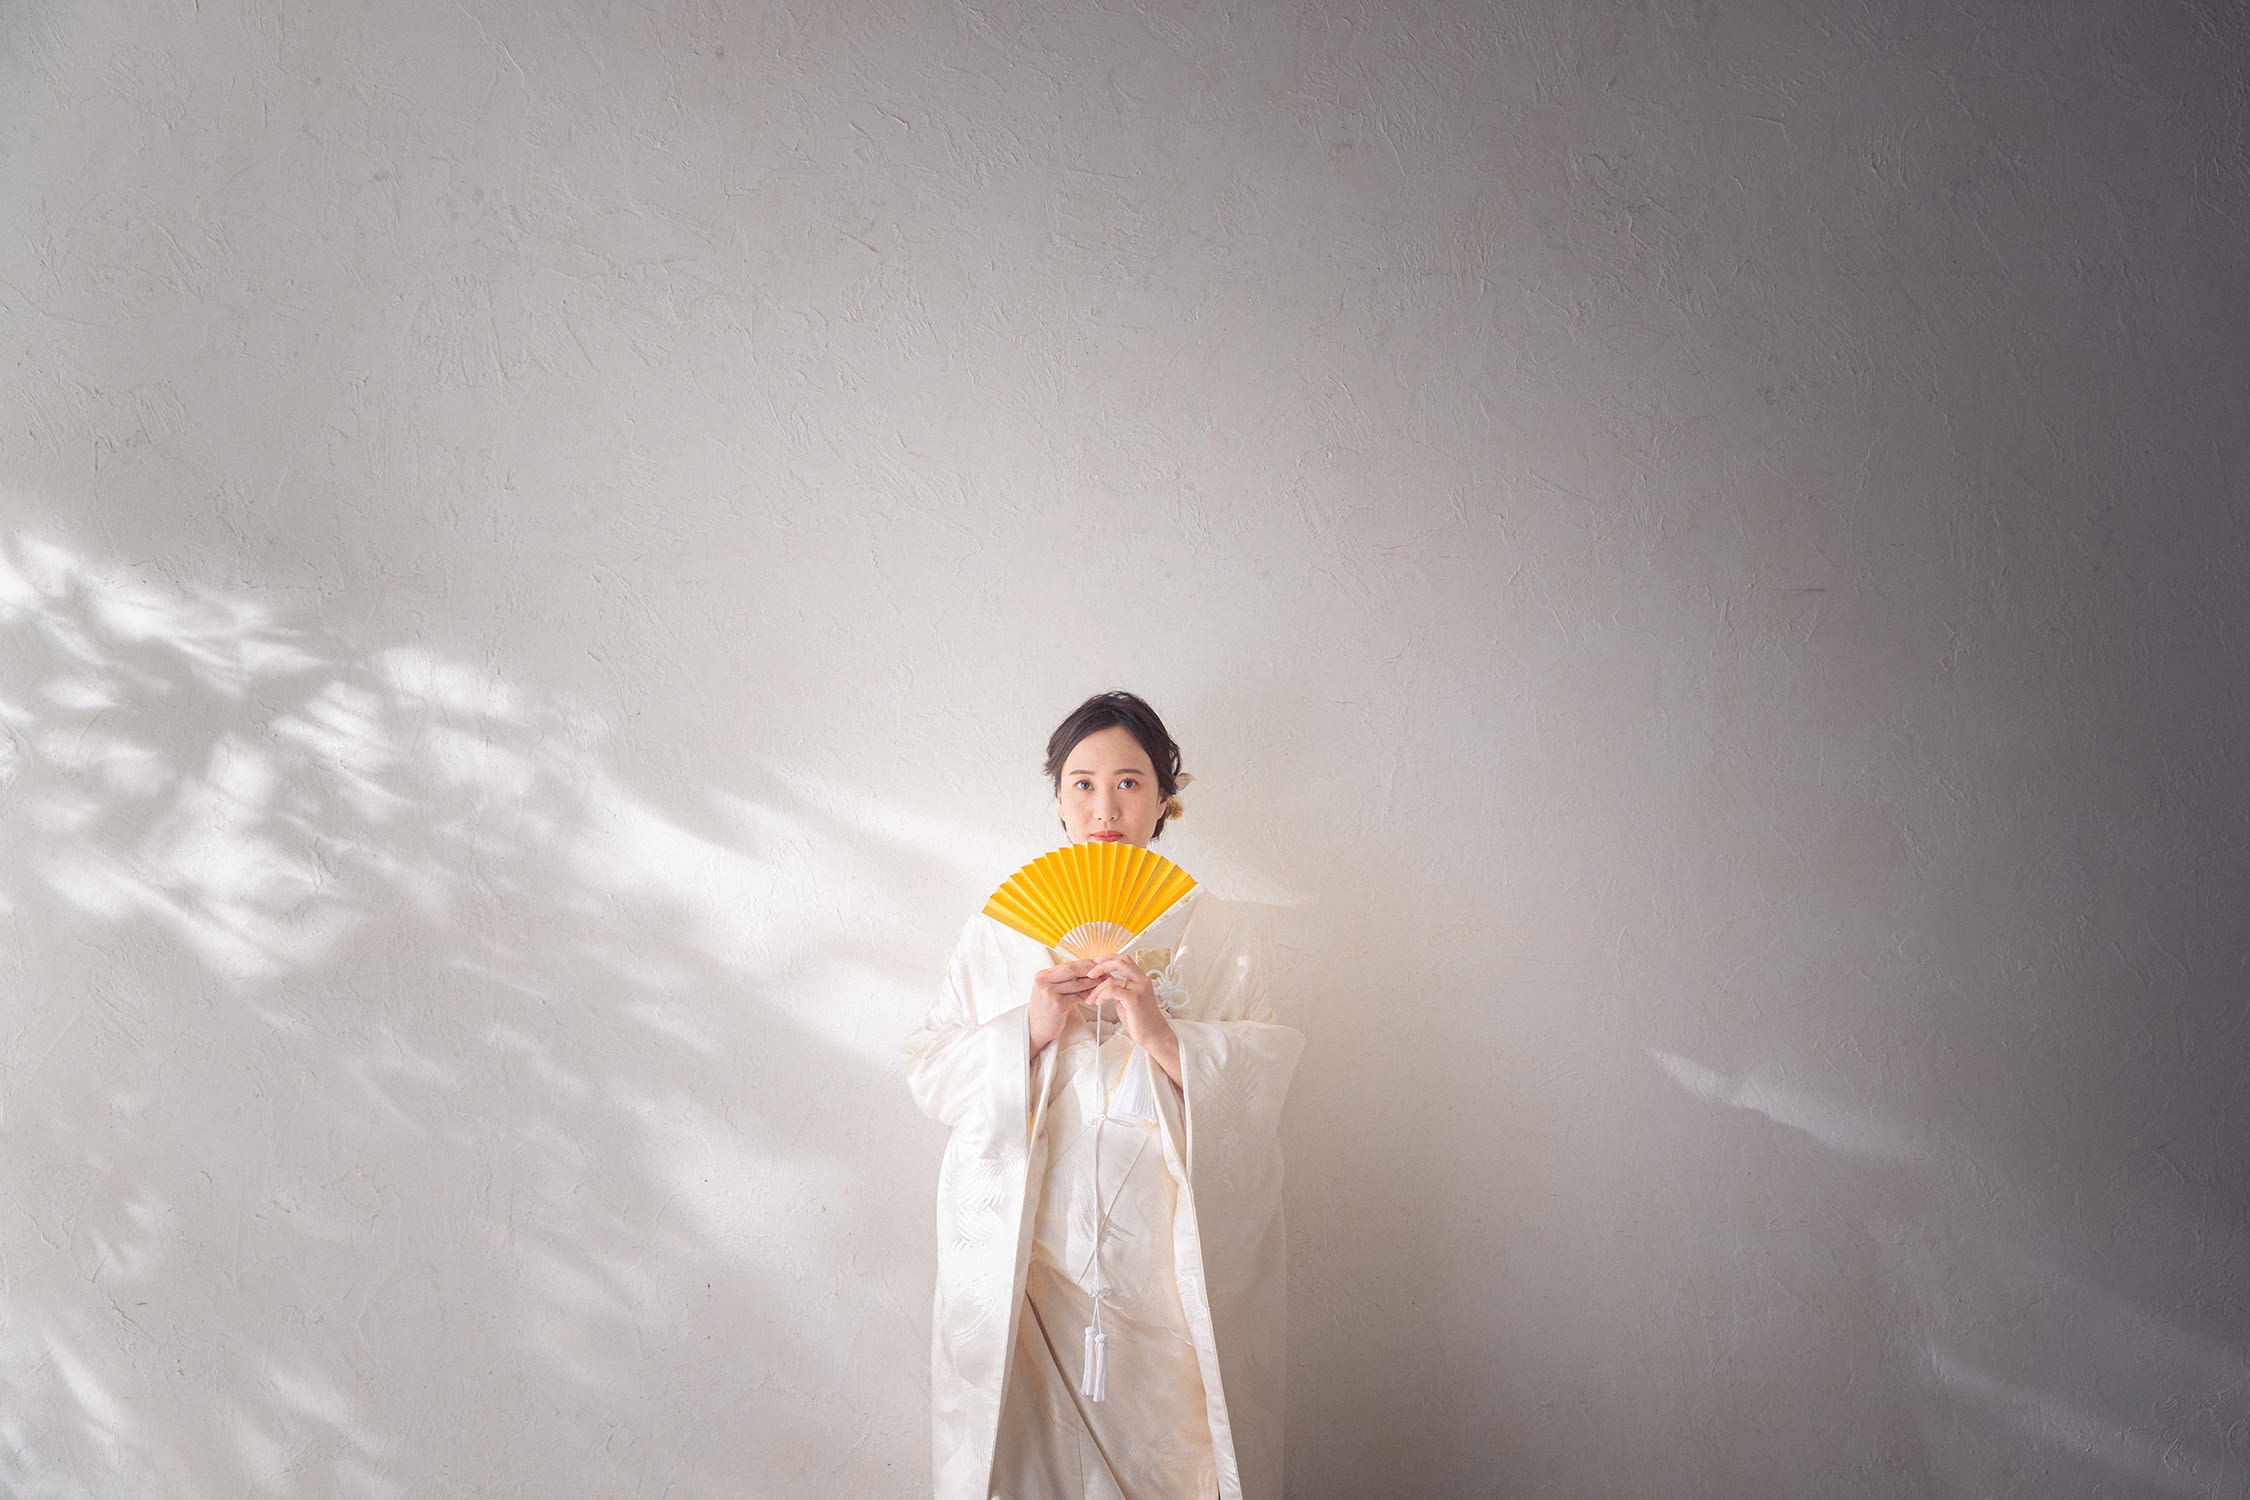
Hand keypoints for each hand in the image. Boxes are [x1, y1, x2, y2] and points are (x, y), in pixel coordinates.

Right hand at [1028, 959, 1096, 1055]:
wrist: (1036, 1029)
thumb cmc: (1045, 1010)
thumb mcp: (1050, 990)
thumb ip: (1063, 980)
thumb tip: (1085, 971)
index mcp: (1042, 975)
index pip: (1067, 964)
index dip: (1084, 964)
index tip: (1096, 964)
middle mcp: (1044, 981)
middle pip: (1072, 969)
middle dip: (1090, 969)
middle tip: (1104, 970)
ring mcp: (1050, 992)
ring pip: (1077, 983)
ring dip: (1092, 982)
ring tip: (1103, 982)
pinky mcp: (1058, 1004)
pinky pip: (1078, 996)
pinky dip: (1088, 994)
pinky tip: (1094, 995)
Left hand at [1085, 954, 1181, 1086]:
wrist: (1154, 1035)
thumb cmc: (1141, 1020)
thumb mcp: (1128, 1000)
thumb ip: (1118, 989)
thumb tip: (1103, 983)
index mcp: (1142, 979)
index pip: (1125, 959)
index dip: (1109, 958)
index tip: (1096, 962)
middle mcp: (1142, 981)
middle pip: (1120, 962)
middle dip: (1101, 966)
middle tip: (1090, 975)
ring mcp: (1139, 989)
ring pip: (1112, 979)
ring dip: (1097, 989)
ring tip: (1093, 999)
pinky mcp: (1134, 999)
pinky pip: (1112, 990)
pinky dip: (1102, 995)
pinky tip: (1099, 1002)